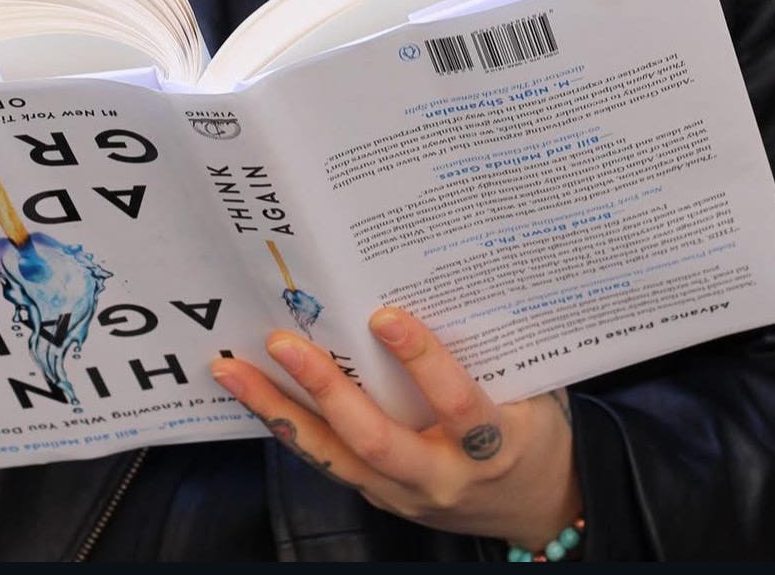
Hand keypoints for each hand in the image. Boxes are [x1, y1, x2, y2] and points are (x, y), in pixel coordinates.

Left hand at [211, 306, 580, 548]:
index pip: (456, 402)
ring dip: (280, 411)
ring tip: (235, 370)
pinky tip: (256, 395)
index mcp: (493, 444)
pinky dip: (289, 426)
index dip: (422, 360)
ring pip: (335, 457)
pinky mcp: (382, 498)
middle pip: (376, 438)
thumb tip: (446, 270)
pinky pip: (329, 463)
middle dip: (325, 389)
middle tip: (283, 342)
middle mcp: (444, 475)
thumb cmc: (534, 429)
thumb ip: (492, 345)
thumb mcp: (533, 387)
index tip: (385, 316)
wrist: (539, 505)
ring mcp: (406, 494)